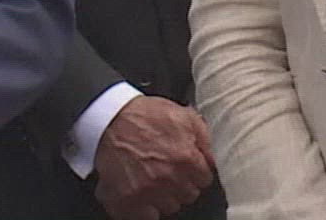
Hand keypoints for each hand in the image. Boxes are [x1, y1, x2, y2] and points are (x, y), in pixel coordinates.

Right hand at [92, 95, 214, 219]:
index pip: (205, 181)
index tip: (191, 169)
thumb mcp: (185, 117)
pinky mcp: (125, 200)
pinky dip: (147, 209)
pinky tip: (145, 195)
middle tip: (172, 173)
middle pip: (189, 196)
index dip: (198, 173)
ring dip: (166, 197)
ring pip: (170, 207)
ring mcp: (145, 191)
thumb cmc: (147, 115)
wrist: (110, 119)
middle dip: (184, 184)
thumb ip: (205, 140)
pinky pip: (146, 217)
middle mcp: (167, 178)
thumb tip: (215, 159)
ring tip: (157, 181)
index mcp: (185, 158)